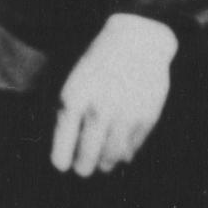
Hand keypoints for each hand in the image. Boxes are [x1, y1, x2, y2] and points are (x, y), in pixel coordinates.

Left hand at [52, 13, 179, 175]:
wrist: (138, 39)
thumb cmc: (99, 62)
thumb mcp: (73, 82)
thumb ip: (67, 115)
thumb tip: (66, 150)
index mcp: (73, 101)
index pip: (61, 151)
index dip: (62, 160)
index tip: (64, 164)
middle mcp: (97, 111)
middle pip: (86, 160)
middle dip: (83, 167)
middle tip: (84, 168)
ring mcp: (124, 115)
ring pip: (110, 158)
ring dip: (105, 164)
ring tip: (103, 163)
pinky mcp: (146, 117)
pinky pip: (132, 148)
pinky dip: (126, 152)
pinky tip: (122, 148)